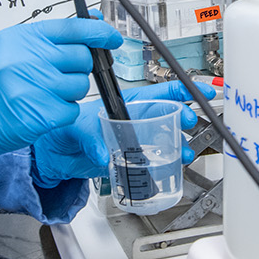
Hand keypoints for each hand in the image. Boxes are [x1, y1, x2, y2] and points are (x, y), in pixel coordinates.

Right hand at [0, 18, 120, 177]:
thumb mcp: (10, 50)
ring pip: (80, 85)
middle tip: (54, 77)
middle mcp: (26, 59)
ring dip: (68, 93)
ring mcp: (33, 87)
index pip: (72, 28)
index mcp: (20, 38)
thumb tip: (91, 26)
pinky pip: (71, 110)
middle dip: (76, 69)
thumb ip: (47, 40)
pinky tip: (39, 111)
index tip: (113, 38)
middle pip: (82, 58)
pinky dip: (61, 112)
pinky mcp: (39, 114)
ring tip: (41, 95)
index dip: (99, 32)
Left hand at [33, 80, 215, 180]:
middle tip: (189, 123)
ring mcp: (137, 141)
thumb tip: (101, 154)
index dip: (182, 91)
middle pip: (169, 115)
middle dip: (184, 118)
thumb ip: (89, 140)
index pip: (158, 93)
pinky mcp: (134, 160)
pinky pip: (157, 160)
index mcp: (126, 105)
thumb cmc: (66, 132)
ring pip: (167, 139)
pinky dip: (169, 164)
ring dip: (180, 145)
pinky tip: (174, 167)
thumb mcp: (76, 129)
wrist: (58, 157)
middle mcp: (135, 121)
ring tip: (185, 153)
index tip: (200, 92)